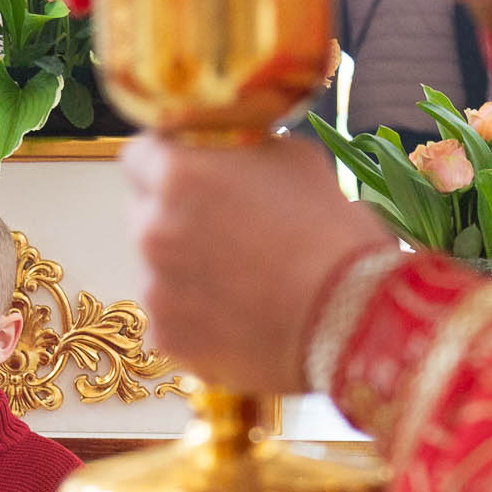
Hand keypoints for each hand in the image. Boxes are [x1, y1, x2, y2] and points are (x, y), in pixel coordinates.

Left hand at [123, 135, 391, 390]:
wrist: (353, 318)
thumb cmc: (331, 230)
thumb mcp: (293, 159)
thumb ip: (242, 152)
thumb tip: (229, 154)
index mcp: (177, 177)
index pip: (139, 155)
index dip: (167, 160)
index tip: (191, 170)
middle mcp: (151, 231)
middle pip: (144, 213)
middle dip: (174, 215)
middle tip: (225, 229)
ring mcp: (154, 291)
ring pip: (157, 269)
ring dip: (185, 268)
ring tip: (242, 281)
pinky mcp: (168, 339)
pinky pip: (172, 318)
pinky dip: (196, 316)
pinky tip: (240, 316)